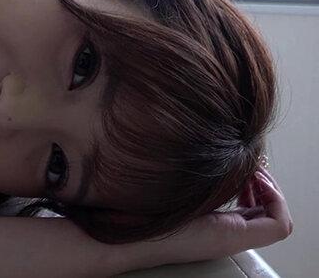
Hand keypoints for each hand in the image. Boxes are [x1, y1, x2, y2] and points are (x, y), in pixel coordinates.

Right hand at [151, 167, 292, 264]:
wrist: (131, 242)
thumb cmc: (158, 225)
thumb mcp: (196, 203)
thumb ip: (226, 190)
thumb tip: (253, 173)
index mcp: (233, 236)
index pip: (280, 224)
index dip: (275, 195)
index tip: (255, 173)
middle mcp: (231, 240)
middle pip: (271, 219)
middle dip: (267, 190)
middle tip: (252, 169)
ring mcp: (220, 236)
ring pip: (255, 217)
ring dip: (254, 193)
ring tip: (240, 173)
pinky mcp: (207, 230)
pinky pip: (238, 216)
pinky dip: (239, 197)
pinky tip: (222, 183)